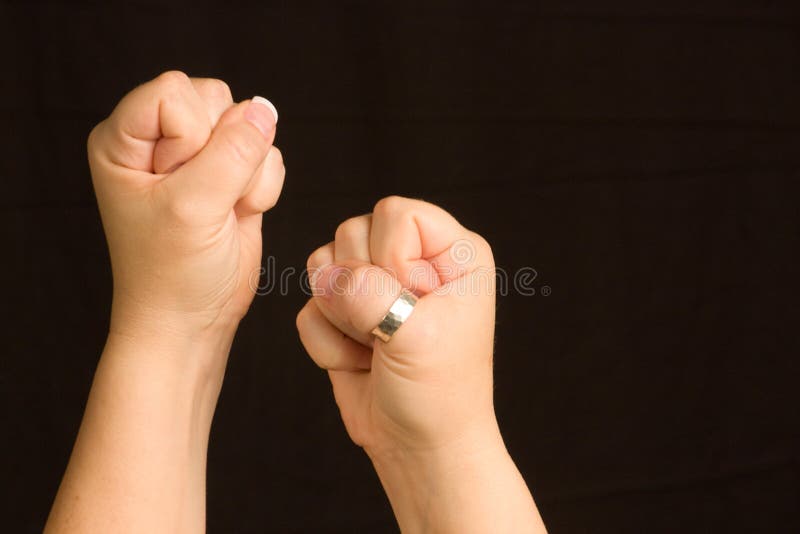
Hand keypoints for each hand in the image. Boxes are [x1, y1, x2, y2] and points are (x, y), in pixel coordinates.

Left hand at [89, 71, 283, 346]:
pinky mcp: (232, 174)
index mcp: (124, 138)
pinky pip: (269, 152)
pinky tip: (239, 215)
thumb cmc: (172, 272)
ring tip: (221, 211)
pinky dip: (263, 187)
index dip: (191, 135)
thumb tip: (264, 110)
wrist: (192, 320)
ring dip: (248, 172)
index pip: (175, 91)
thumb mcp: (194, 209)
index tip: (179, 186)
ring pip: (248, 123)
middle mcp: (158, 140)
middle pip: (216, 98)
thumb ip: (232, 153)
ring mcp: (199, 156)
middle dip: (224, 151)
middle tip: (202, 199)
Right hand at [297, 197, 543, 531]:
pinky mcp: (344, 309)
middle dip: (361, 292)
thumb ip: (371, 296)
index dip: (390, 258)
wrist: (417, 446)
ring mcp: (376, 281)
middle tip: (392, 331)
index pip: (396, 212)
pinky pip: (308, 304)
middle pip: (352, 230)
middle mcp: (414, 258)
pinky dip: (327, 341)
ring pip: (323, 263)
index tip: (412, 305)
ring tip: (377, 346)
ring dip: (342, 318)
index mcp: (452, 252)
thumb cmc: (439, 394)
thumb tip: (328, 274)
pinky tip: (360, 362)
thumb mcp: (417, 338)